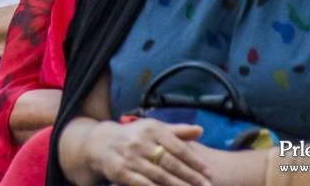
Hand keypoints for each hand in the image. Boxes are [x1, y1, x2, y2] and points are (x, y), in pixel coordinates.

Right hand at [89, 119, 210, 185]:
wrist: (100, 143)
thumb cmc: (134, 136)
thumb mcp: (153, 128)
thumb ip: (177, 131)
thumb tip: (200, 130)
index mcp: (151, 129)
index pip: (178, 147)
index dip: (194, 161)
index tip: (209, 172)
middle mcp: (140, 142)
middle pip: (170, 163)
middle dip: (191, 177)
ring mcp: (129, 158)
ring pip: (159, 175)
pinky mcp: (120, 172)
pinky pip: (143, 184)